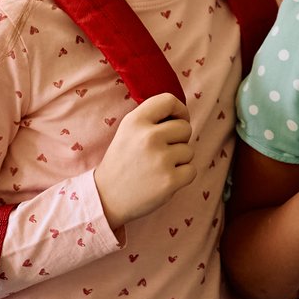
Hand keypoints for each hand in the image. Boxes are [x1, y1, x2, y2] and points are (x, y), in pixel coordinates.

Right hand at [92, 94, 196, 227]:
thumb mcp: (127, 132)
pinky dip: (182, 176)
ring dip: (179, 160)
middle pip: (185, 128)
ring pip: (189, 151)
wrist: (106, 198)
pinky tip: (164, 179)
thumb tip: (182, 116)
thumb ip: (151, 120)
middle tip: (162, 152)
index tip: (178, 121)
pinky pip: (192, 170)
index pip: (169, 100)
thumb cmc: (122, 163)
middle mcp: (149, 137)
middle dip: (179, 140)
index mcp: (135, 121)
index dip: (180, 110)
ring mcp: (161, 159)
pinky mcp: (170, 180)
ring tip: (158, 167)